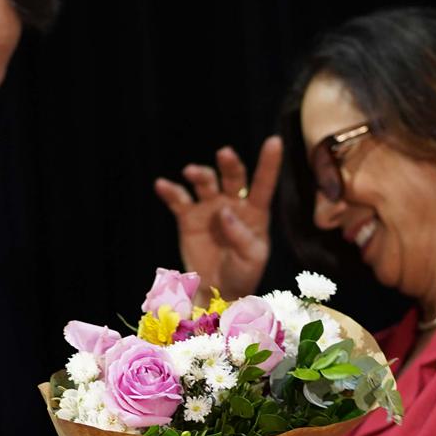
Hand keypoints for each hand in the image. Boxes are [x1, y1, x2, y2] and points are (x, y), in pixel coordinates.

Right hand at [153, 136, 280, 299]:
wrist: (216, 293)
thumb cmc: (242, 275)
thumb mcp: (251, 259)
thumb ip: (241, 235)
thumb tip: (225, 211)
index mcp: (254, 213)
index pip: (263, 184)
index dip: (269, 163)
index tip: (274, 142)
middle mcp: (232, 204)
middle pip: (232, 176)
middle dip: (229, 164)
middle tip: (224, 154)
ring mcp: (209, 208)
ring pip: (205, 182)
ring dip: (200, 174)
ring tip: (191, 172)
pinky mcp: (188, 217)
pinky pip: (178, 199)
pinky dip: (170, 190)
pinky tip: (162, 185)